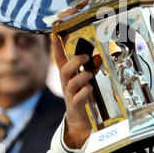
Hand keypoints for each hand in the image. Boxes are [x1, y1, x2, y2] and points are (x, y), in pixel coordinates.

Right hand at [52, 34, 97, 148]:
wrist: (79, 119)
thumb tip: (98, 56)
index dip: (56, 47)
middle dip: (74, 62)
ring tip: (90, 75)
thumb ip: (92, 67)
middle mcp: (66, 84)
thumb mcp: (86, 79)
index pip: (59, 59)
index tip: (55, 34)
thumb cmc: (82, 94)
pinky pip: (79, 97)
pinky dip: (85, 92)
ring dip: (82, 76)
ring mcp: (70, 95)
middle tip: (85, 57)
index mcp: (67, 76)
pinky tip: (90, 89)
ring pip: (72, 83)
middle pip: (64, 70)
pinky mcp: (76, 105)